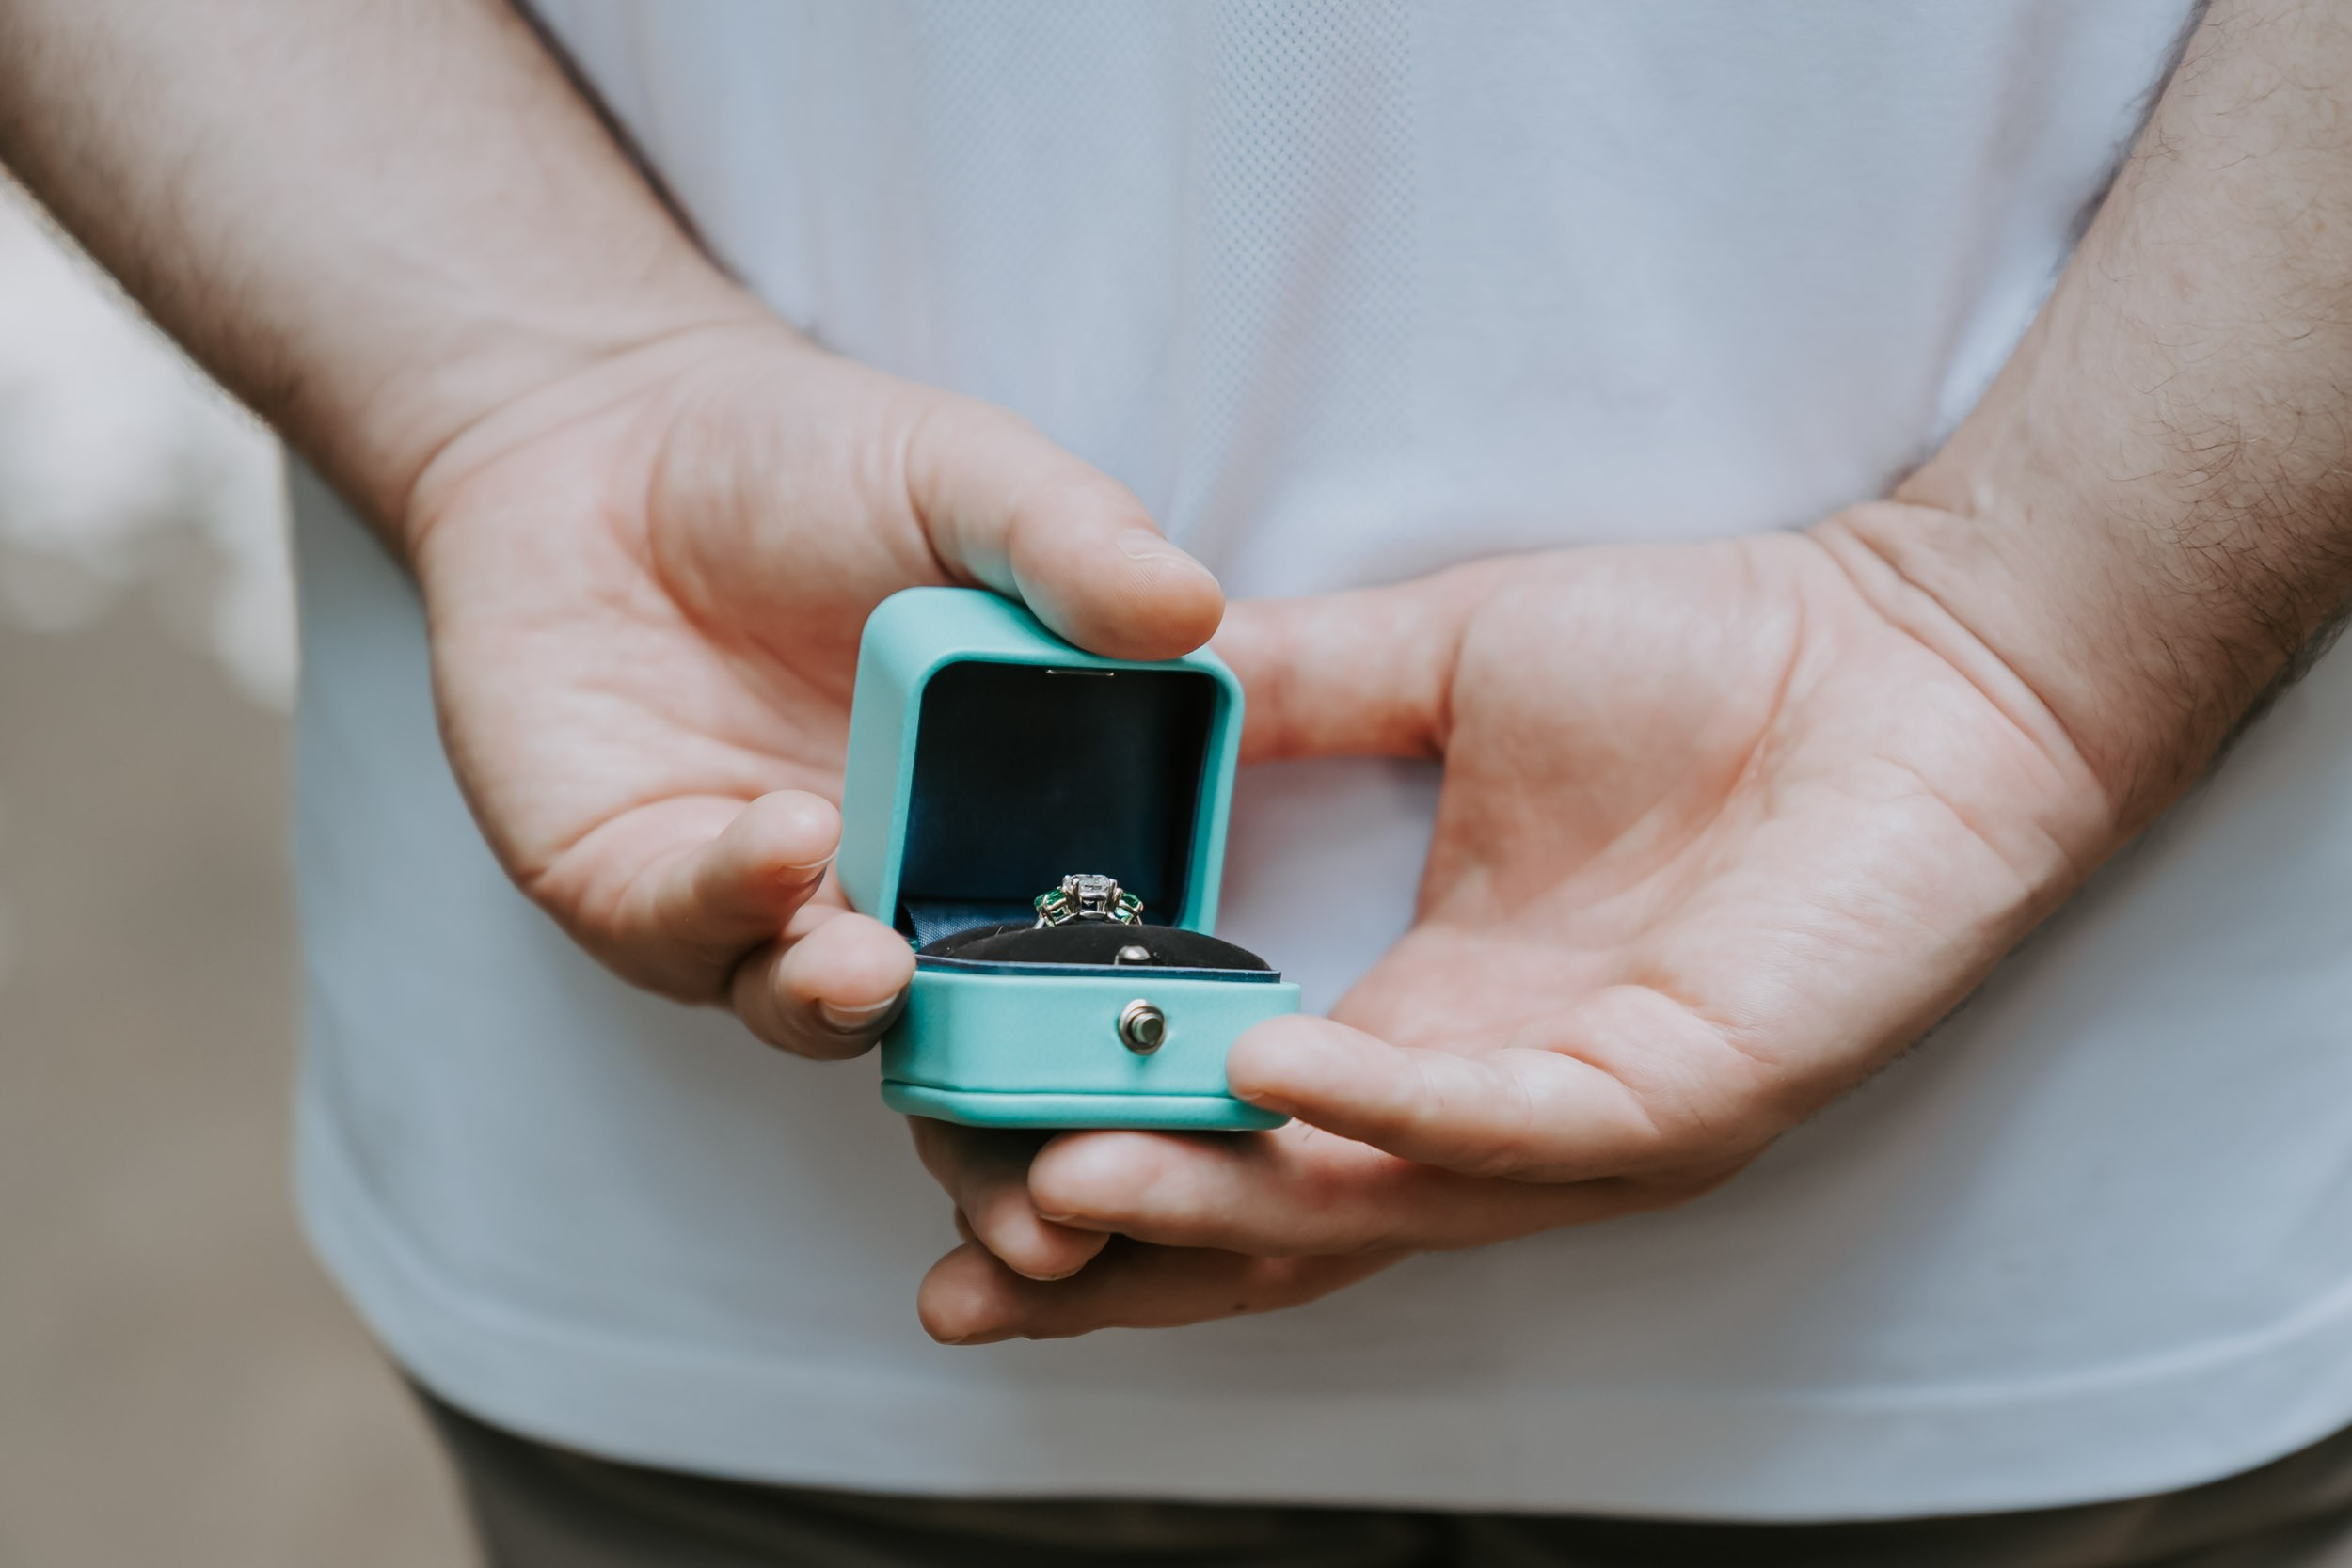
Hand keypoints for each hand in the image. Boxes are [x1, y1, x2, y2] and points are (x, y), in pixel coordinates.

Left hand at [403, 321, 1223, 1054]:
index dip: (1139, 981)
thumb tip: (1192, 605)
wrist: (601, 430)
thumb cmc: (807, 459)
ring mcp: (770, 904)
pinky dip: (739, 901)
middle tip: (1029, 1045)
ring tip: (876, 958)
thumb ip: (1072, 539)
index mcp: (1011, 809)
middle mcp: (901, 881)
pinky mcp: (638, 893)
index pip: (1097, 921)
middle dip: (993, 1053)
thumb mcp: (964, 476)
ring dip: (851, 998)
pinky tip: (785, 834)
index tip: (1194, 1008)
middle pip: (966, 1010)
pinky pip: (692, 932)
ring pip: (822, 1006)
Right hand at [913, 514, 2121, 1339]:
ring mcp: (1589, 1111)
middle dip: (1119, 1259)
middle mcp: (1490, 1091)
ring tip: (1061, 1185)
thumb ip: (1295, 691)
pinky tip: (1265, 1072)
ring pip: (1372, 1206)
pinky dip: (1384, 1110)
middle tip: (964, 1270)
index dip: (1096, 1153)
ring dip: (1213, 1207)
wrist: (1922, 640)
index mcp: (1425, 1009)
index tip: (954, 1148)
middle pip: (1275, 1218)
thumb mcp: (1441, 663)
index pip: (1233, 1129)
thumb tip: (1135, 672)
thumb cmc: (1706, 650)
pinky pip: (1511, 1126)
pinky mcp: (1688, 1092)